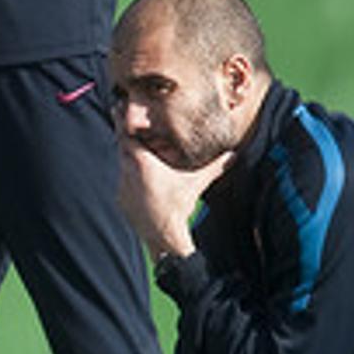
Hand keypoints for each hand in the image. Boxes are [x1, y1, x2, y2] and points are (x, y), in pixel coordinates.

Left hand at [118, 137, 232, 259]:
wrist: (164, 238)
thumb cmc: (178, 209)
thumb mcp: (196, 184)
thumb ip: (214, 167)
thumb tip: (232, 155)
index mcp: (143, 163)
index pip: (126, 136)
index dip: (125, 125)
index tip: (124, 116)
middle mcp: (128, 173)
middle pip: (123, 150)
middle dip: (130, 144)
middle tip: (139, 140)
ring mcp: (123, 188)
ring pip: (123, 168)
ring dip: (131, 164)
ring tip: (144, 164)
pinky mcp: (121, 202)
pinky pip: (123, 185)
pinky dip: (130, 183)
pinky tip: (143, 187)